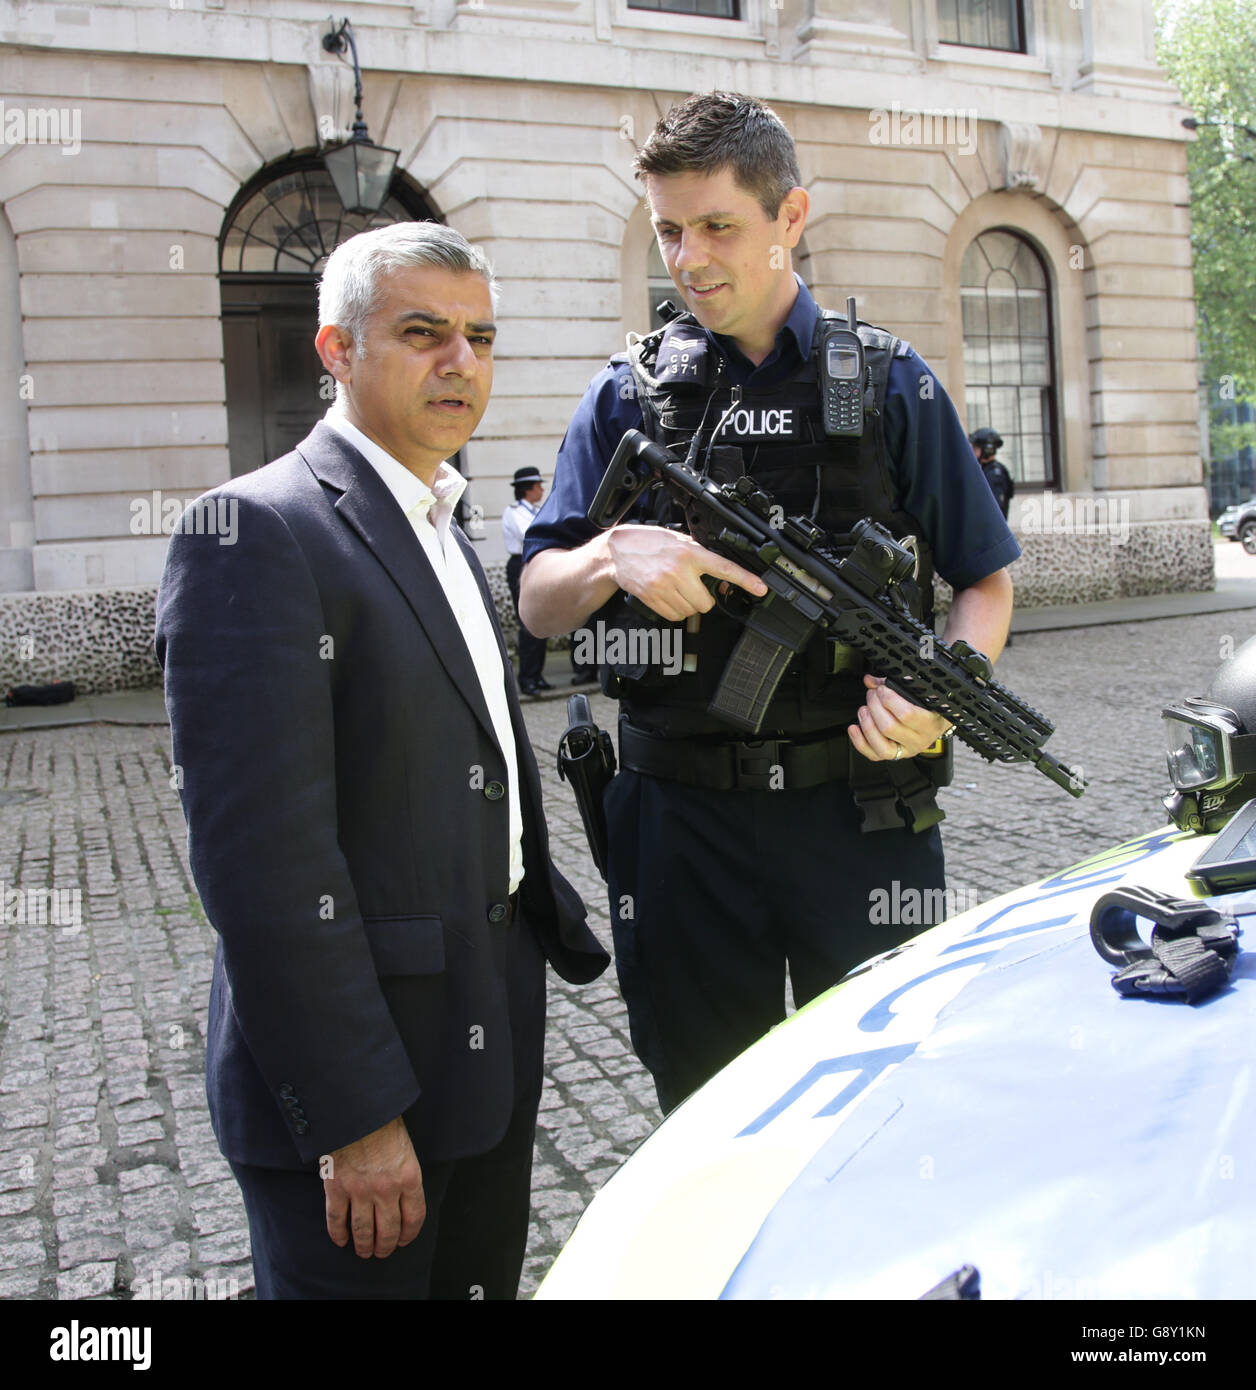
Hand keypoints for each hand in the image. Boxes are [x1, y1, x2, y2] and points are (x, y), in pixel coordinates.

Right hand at [323, 1116, 425, 1257]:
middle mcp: (387, 1189)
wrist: (357, 1107)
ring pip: (363, 1231)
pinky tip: (341, 1240)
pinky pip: (336, 1220)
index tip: (403, 1241)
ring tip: (363, 1252)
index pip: (414, 1218)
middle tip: (382, 1252)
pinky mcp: (337, 1188)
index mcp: (409, 1177)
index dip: (409, 1235)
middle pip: (389, 1231)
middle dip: (385, 1246)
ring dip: (364, 1246)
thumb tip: (403, 1197)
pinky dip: (338, 1234)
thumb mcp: (406, 1147)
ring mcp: (360, 1190)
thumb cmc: (384, 1122)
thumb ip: (405, 1174)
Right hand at [606, 524, 766, 622]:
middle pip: (706, 602)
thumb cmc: (649, 543)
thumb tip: (721, 577)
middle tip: (692, 586)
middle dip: (703, 598)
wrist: (617, 551)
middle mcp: (678, 571)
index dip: (745, 579)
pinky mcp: (652, 599)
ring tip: (675, 588)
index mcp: (690, 554)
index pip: (723, 568)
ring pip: (690, 611)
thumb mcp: (679, 541)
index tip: (761, 588)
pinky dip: (674, 611)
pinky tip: (666, 595)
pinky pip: (674, 616)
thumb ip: (700, 556)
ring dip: (687, 605)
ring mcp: (664, 587)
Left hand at [848, 674, 951, 761]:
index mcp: (930, 723)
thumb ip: (893, 685)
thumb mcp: (918, 694)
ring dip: (867, 724)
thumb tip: (871, 681)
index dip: (889, 699)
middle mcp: (919, 740)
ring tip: (864, 710)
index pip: (906, 714)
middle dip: (875, 707)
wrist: (937, 724)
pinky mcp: (894, 756)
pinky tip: (855, 728)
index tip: (883, 689)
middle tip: (872, 695)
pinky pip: (874, 755)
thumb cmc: (928, 708)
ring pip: (881, 745)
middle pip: (889, 727)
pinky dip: (860, 742)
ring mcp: (906, 750)